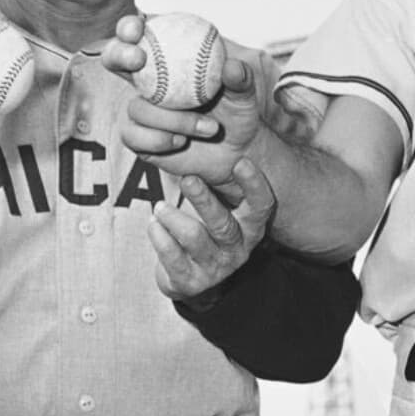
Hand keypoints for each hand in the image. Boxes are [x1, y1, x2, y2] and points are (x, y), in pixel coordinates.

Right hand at [105, 15, 262, 183]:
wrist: (237, 149)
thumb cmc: (238, 110)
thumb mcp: (245, 91)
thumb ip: (241, 78)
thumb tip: (231, 67)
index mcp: (168, 56)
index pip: (140, 34)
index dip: (129, 26)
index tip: (138, 28)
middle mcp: (148, 79)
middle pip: (114, 58)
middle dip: (118, 53)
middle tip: (138, 59)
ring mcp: (140, 108)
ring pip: (136, 107)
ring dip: (173, 120)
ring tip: (210, 128)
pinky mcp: (137, 137)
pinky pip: (133, 135)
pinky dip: (159, 139)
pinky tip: (181, 142)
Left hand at [149, 158, 276, 307]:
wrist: (191, 277)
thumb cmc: (206, 229)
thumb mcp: (221, 209)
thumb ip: (221, 182)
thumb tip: (212, 134)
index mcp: (250, 227)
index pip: (261, 206)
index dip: (253, 185)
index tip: (241, 161)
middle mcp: (237, 248)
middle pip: (223, 224)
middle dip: (203, 200)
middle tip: (186, 179)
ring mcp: (215, 267)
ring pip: (194, 238)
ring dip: (173, 218)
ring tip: (159, 206)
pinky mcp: (191, 281)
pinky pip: (173, 257)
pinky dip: (160, 238)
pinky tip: (153, 225)